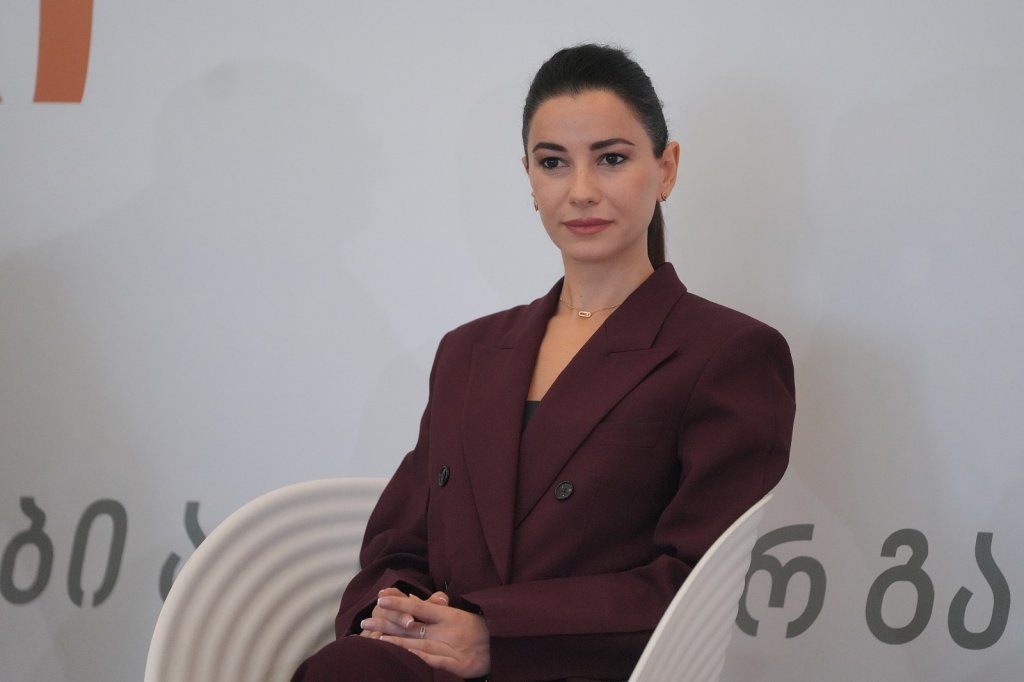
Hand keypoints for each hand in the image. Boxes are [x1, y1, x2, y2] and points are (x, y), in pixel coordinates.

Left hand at [362, 592, 489, 677]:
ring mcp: (451, 648)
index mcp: (449, 615)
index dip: (399, 602)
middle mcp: (448, 630)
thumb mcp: (457, 615)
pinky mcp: (456, 665)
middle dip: (387, 622)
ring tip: (376, 637)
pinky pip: (433, 662)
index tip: (380, 597)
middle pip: (413, 625)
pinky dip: (416, 658)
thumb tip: (411, 599)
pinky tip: (402, 655)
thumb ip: (434, 608)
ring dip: (396, 641)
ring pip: (419, 643)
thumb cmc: (477, 629)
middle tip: (365, 620)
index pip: (420, 606)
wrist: (502, 649)